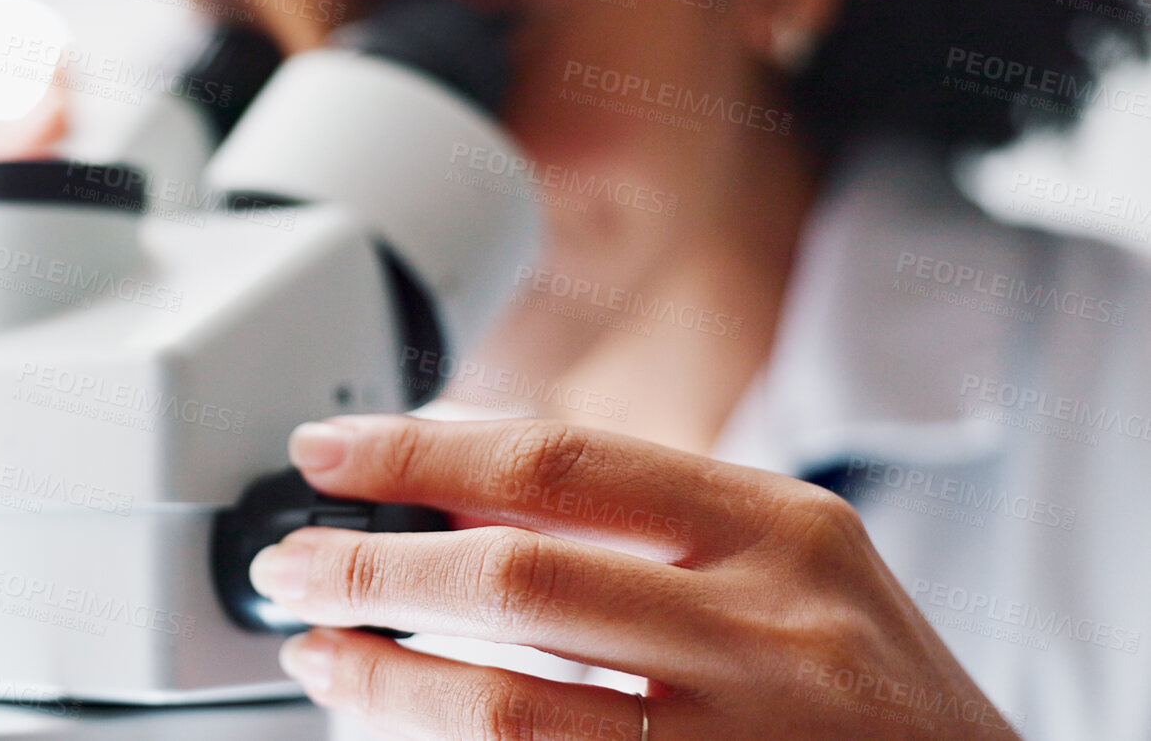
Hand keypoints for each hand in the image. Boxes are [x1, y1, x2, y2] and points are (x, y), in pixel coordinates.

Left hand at [252, 415, 1017, 739]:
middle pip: (515, 579)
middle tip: (292, 562)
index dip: (418, 453)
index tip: (329, 452)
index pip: (560, 465)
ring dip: (385, 683)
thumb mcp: (792, 578)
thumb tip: (451, 501)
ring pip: (510, 710)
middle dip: (373, 569)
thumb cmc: (873, 701)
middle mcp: (774, 634)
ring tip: (320, 657)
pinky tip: (400, 738)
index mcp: (783, 533)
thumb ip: (649, 533)